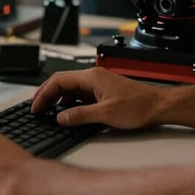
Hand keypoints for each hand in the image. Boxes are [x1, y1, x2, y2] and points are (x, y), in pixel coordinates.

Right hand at [31, 67, 164, 129]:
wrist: (159, 106)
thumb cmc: (139, 107)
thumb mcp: (106, 114)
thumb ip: (80, 116)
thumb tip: (60, 118)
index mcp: (92, 77)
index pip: (58, 81)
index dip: (43, 94)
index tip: (35, 107)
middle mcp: (94, 77)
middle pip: (62, 82)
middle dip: (47, 95)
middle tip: (36, 109)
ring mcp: (99, 83)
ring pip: (71, 88)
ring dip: (58, 99)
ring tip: (48, 113)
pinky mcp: (103, 91)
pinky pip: (81, 94)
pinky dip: (70, 103)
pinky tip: (68, 113)